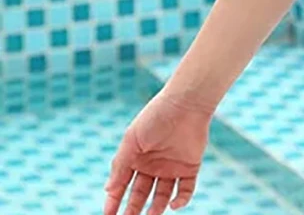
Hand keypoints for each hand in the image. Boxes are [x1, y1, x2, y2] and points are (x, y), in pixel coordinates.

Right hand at [103, 88, 214, 214]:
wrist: (186, 103)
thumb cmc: (156, 117)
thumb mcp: (131, 140)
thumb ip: (120, 165)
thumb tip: (108, 190)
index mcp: (137, 158)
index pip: (123, 186)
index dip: (114, 202)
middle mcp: (153, 166)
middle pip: (141, 195)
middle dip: (133, 210)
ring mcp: (172, 167)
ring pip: (162, 196)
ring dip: (156, 210)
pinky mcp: (190, 166)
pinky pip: (186, 189)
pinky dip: (181, 200)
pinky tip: (173, 205)